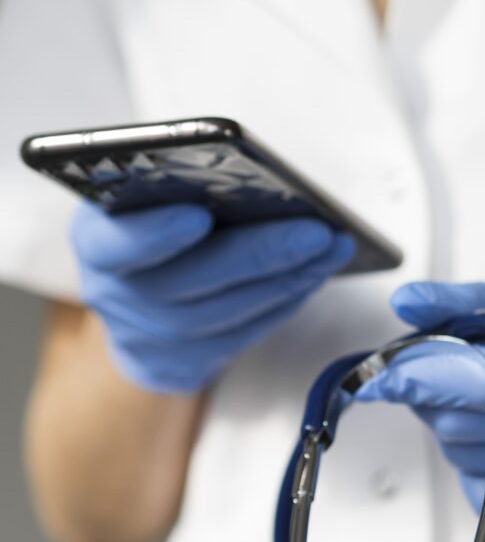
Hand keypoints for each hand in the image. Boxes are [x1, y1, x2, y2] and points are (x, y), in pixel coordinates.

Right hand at [70, 203, 353, 391]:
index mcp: (97, 241)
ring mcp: (150, 337)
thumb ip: (175, 188)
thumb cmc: (149, 231)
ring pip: (226, 312)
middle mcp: (115, 294)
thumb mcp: (143, 200)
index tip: (197, 215)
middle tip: (315, 231)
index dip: (153, 234)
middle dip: (260, 253)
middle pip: (190, 281)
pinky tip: (315, 274)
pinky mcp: (187, 364)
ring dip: (287, 278)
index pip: (116, 243)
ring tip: (330, 248)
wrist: (135, 307)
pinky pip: (244, 333)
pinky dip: (284, 301)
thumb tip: (254, 177)